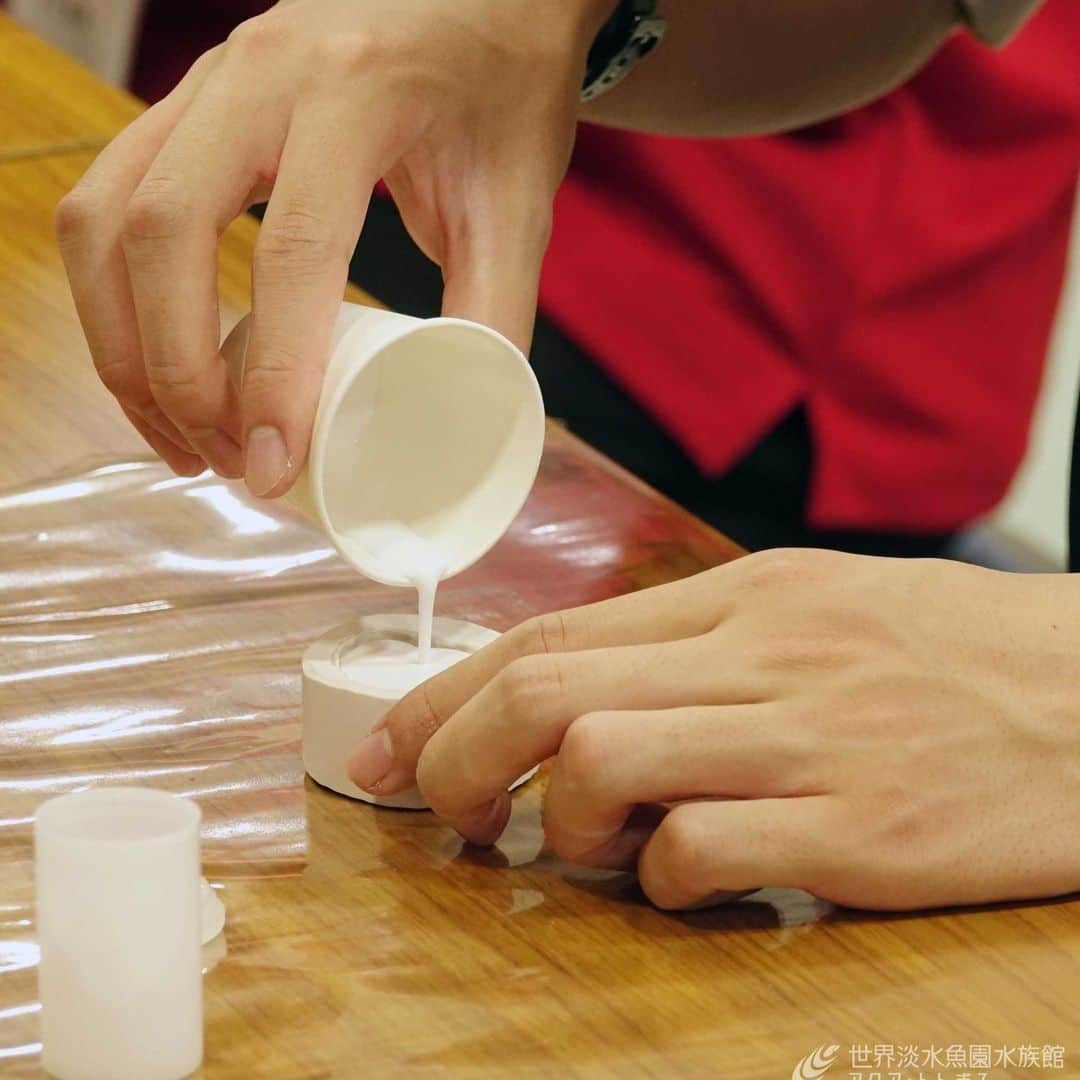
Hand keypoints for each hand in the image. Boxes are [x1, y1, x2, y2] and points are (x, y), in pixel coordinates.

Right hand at [56, 0, 609, 492]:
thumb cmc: (502, 90)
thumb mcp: (518, 204)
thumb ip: (495, 313)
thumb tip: (460, 426)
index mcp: (356, 93)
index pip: (293, 248)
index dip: (275, 371)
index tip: (273, 461)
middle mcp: (258, 74)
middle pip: (161, 230)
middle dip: (173, 367)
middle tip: (220, 457)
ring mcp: (207, 83)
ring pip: (104, 215)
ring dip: (120, 339)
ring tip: (176, 431)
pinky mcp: (187, 107)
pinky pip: (107, 199)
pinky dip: (115, 294)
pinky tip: (156, 358)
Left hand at [348, 549, 1079, 909]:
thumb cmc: (950, 652)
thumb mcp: (815, 612)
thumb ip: (697, 649)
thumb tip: (581, 695)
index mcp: (743, 596)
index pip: (551, 632)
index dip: (445, 690)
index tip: (385, 742)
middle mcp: (761, 654)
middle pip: (546, 689)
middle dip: (454, 753)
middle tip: (436, 809)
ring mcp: (808, 739)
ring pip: (601, 760)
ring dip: (555, 819)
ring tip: (573, 845)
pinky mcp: (859, 829)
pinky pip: (702, 851)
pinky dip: (660, 879)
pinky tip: (683, 880)